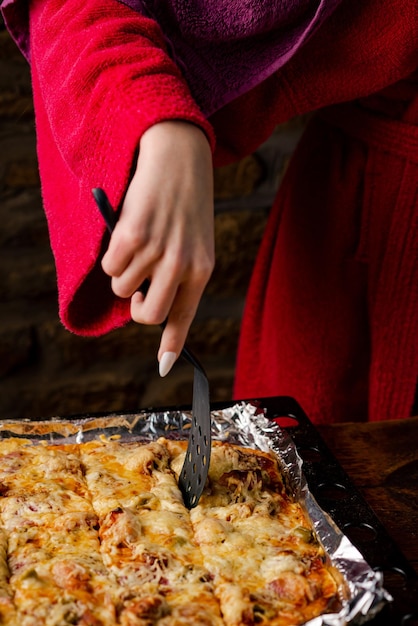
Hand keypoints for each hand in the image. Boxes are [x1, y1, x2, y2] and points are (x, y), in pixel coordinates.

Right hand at [101, 121, 213, 374]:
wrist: (179, 155)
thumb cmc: (185, 202)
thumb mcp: (194, 241)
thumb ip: (179, 273)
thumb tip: (147, 305)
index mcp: (202, 269)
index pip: (184, 317)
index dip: (171, 344)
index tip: (164, 366)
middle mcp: (182, 264)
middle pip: (147, 315)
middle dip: (135, 306)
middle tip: (137, 288)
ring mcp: (157, 251)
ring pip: (122, 289)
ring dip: (122, 272)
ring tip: (136, 244)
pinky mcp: (132, 235)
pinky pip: (109, 266)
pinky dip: (110, 254)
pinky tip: (126, 231)